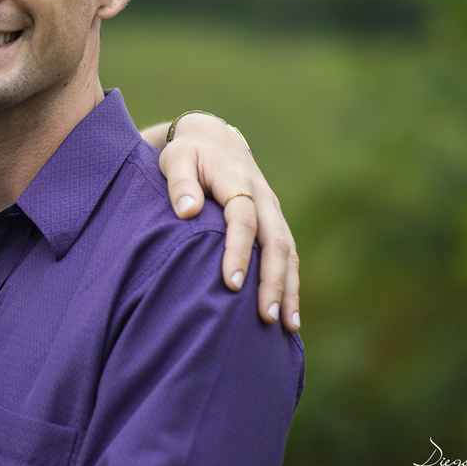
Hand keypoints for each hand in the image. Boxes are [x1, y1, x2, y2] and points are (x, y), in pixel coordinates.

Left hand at [159, 113, 300, 331]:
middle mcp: (262, 197)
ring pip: (288, 251)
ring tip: (286, 326)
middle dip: (273, 280)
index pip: (242, 219)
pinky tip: (288, 313)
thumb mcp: (176, 159)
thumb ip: (180, 183)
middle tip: (266, 316)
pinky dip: (290, 282)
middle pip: (275, 241)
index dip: (238, 251)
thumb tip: (186, 211)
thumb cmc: (188, 153)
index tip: (232, 283)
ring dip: (288, 288)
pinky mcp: (274, 221)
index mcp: (238, 180)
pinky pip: (288, 253)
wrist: (214, 139)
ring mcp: (272, 210)